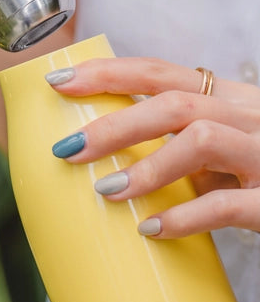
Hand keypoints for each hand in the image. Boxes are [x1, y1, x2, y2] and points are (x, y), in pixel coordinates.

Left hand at [46, 57, 259, 237]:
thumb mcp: (225, 142)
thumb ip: (181, 142)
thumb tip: (111, 157)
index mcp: (227, 97)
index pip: (159, 72)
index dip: (107, 72)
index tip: (59, 79)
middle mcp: (247, 115)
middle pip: (172, 102)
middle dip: (114, 122)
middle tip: (67, 148)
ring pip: (199, 139)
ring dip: (146, 166)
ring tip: (105, 190)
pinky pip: (228, 203)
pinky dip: (184, 216)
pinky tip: (151, 229)